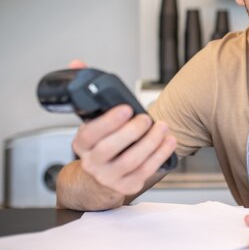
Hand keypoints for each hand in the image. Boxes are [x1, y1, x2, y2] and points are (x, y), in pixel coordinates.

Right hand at [68, 60, 176, 195]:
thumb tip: (77, 63)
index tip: (127, 108)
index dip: (109, 120)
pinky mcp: (127, 186)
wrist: (98, 181)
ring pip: (131, 161)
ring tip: (162, 127)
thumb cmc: (100, 145)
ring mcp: (110, 177)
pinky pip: (146, 171)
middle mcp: (93, 163)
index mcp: (82, 144)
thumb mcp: (91, 121)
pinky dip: (160, 155)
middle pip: (110, 148)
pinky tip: (168, 141)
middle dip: (133, 131)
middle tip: (146, 119)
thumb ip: (88, 92)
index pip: (90, 133)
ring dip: (151, 142)